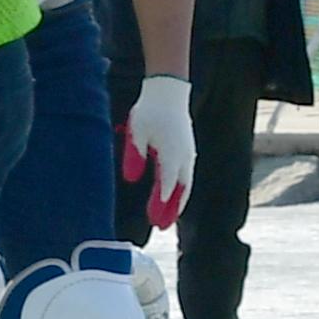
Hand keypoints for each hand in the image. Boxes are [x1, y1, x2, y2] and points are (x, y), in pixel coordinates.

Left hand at [121, 74, 195, 221]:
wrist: (169, 91)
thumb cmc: (149, 111)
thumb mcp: (136, 132)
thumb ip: (134, 156)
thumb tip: (130, 179)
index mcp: (170, 153)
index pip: (167, 184)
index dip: (161, 203)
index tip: (154, 220)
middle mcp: (183, 156)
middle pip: (180, 189)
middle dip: (171, 209)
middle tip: (161, 227)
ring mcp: (188, 153)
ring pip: (185, 184)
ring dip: (178, 201)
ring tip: (168, 218)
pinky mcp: (187, 150)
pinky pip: (186, 175)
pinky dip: (181, 189)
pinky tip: (174, 195)